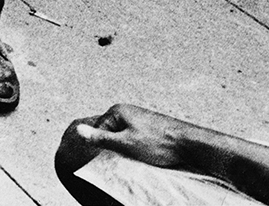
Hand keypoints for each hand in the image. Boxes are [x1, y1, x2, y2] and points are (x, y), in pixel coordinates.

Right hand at [65, 104, 206, 173]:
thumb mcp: (125, 144)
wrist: (190, 144)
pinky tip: (149, 154)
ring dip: (130, 149)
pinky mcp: (152, 127)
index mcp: (118, 110)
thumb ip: (100, 138)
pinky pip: (138, 138)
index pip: (99, 129)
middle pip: (112, 132)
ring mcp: (141, 118)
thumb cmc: (158, 143)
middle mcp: (129, 111)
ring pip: (126, 137)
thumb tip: (78, 130)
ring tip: (141, 156)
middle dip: (117, 146)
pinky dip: (140, 148)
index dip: (104, 145)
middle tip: (128, 157)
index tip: (114, 156)